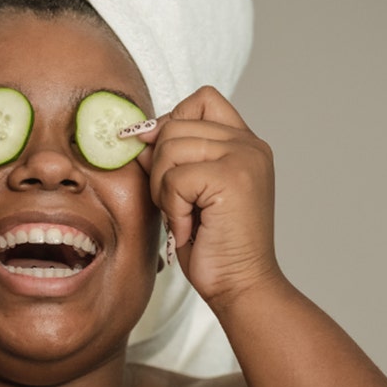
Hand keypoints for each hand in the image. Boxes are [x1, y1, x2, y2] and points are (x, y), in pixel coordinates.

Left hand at [139, 86, 281, 308]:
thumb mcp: (185, 193)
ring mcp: (245, 157)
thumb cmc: (212, 246)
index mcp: (244, 143)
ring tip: (183, 217)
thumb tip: (136, 134)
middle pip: (174, 124)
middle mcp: (250, 144)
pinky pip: (174, 177)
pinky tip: (189, 229)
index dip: (171, 124)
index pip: (200, 100)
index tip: (162, 162)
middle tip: (176, 205)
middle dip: (160, 168)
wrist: (240, 286)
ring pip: (169, 147)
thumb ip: (168, 158)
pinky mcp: (232, 177)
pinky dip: (172, 208)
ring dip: (163, 189)